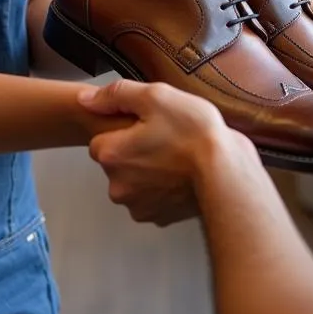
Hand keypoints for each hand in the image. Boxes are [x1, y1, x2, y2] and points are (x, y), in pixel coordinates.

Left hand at [77, 79, 250, 225]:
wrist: (227, 174)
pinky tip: (180, 175)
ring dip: (146, 170)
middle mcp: (117, 185)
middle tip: (164, 137)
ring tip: (175, 156)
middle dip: (133, 150)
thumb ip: (115, 95)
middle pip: (116, 160)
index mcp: (111, 154)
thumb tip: (85, 98)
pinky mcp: (157, 218)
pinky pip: (150, 197)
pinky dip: (161, 188)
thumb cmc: (193, 132)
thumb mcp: (155, 96)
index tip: (147, 125)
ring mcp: (137, 205)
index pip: (101, 137)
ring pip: (133, 179)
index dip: (124, 128)